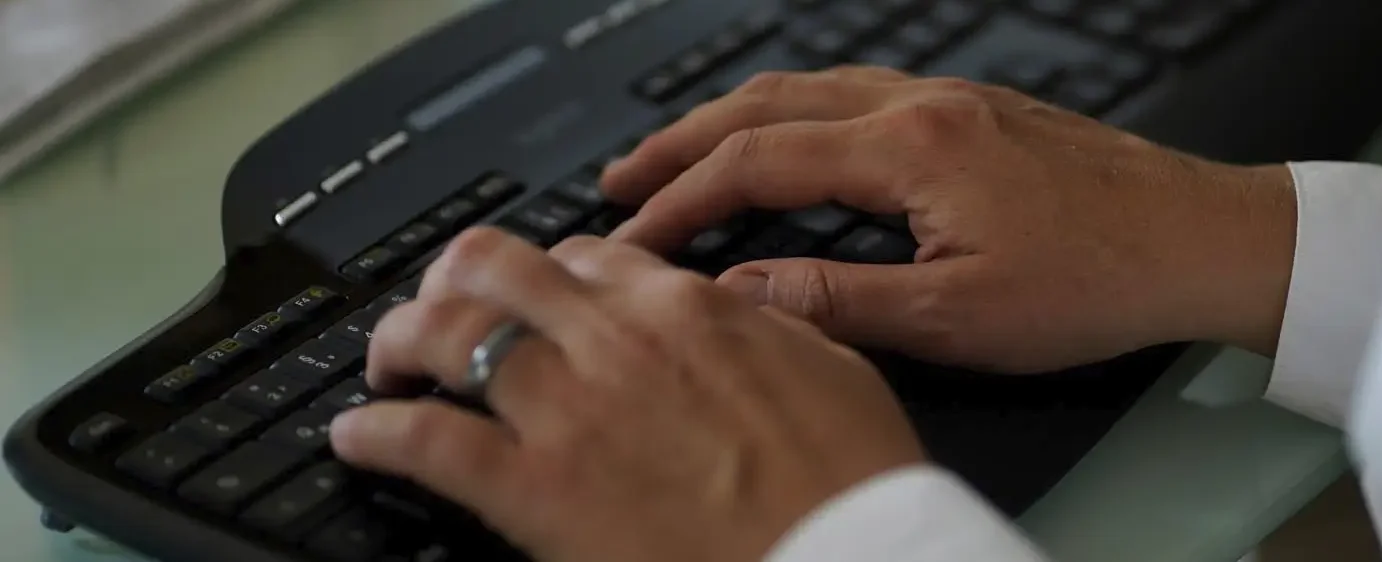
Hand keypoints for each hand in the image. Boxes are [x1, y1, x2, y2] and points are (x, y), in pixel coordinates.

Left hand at [329, 228, 925, 561]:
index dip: (550, 270)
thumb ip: (764, 325)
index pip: (589, 254)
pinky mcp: (533, 489)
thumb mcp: (831, 366)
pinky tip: (359, 437)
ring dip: (401, 342)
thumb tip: (734, 307)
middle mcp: (615, 340)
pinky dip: (378, 434)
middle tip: (440, 308)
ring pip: (445, 335)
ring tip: (388, 365)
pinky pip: (425, 441)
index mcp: (688, 308)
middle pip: (495, 269)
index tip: (539, 293)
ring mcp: (568, 410)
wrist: (851, 556)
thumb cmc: (852, 481)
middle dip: (454, 281)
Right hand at [603, 66, 1298, 371]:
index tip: (631, 235)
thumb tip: (743, 294)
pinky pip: (859, 92)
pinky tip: (796, 140)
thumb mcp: (960, 318)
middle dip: (685, 142)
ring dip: (738, 121)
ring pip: (813, 89)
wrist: (1206, 240)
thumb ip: (841, 303)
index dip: (682, 202)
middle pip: (770, 105)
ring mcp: (954, 99)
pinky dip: (799, 116)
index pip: (758, 163)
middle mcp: (925, 104)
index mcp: (913, 148)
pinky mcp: (979, 111)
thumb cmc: (1101, 280)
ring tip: (686, 157)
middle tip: (624, 178)